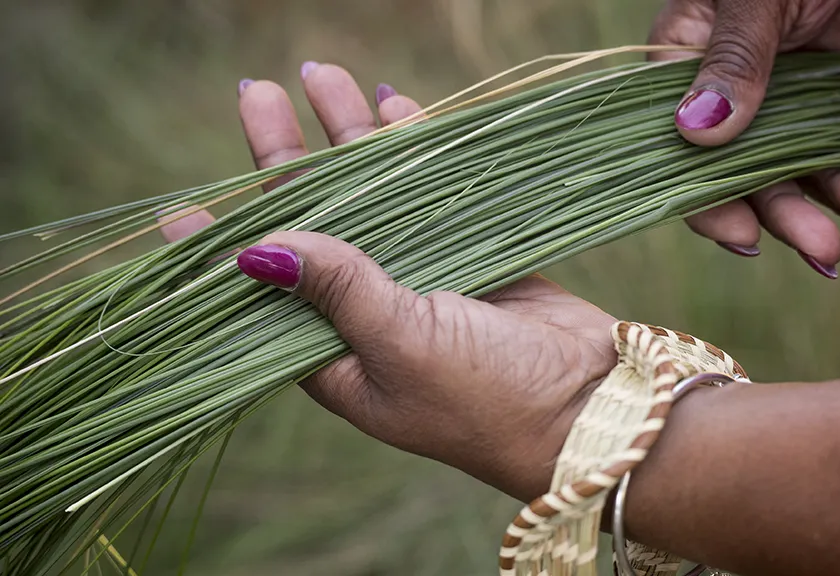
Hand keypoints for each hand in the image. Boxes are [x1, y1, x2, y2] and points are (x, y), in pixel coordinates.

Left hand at [159, 63, 619, 501]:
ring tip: (321, 75)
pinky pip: (431, 190)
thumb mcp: (399, 342)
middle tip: (259, 94)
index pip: (264, 296)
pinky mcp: (472, 252)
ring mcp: (422, 278)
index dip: (223, 251)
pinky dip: (413, 149)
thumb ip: (337, 287)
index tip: (184, 209)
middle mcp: (369, 315)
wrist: (591, 406)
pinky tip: (391, 106)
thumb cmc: (486, 399)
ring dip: (349, 138)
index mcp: (335, 357)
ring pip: (372, 196)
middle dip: (288, 160)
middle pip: (314, 226)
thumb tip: (255, 249)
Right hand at [651, 0, 839, 277]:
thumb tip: (695, 132)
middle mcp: (728, 87)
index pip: (681, 147)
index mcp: (684, 60)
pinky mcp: (835, 88)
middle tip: (827, 251)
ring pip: (803, 164)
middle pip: (747, 171)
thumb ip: (733, 57)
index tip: (747, 237)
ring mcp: (783, 91)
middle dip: (791, 213)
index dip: (710, 198)